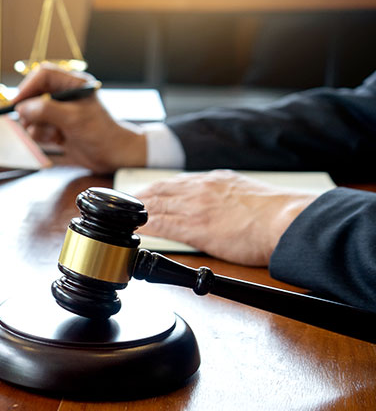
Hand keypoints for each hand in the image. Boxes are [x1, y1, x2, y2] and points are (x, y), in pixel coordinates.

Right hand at [13, 63, 146, 172]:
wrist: (114, 156)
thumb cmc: (101, 133)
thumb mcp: (74, 118)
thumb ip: (46, 110)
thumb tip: (22, 108)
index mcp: (73, 83)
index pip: (43, 75)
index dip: (27, 86)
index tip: (16, 103)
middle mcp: (64, 95)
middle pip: (33, 94)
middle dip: (30, 110)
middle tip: (28, 123)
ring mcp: (59, 112)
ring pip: (32, 114)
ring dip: (36, 126)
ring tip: (52, 134)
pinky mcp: (56, 127)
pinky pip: (37, 128)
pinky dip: (41, 136)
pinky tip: (56, 140)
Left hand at [135, 170, 318, 265]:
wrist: (288, 220)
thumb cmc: (277, 213)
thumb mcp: (246, 194)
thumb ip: (227, 197)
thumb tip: (222, 209)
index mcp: (215, 180)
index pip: (176, 182)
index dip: (155, 188)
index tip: (143, 193)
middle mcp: (201, 189)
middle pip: (159, 190)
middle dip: (138, 197)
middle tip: (121, 204)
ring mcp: (196, 207)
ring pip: (156, 205)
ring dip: (135, 211)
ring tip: (121, 217)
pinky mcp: (195, 227)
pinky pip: (160, 225)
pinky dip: (144, 226)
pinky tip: (133, 230)